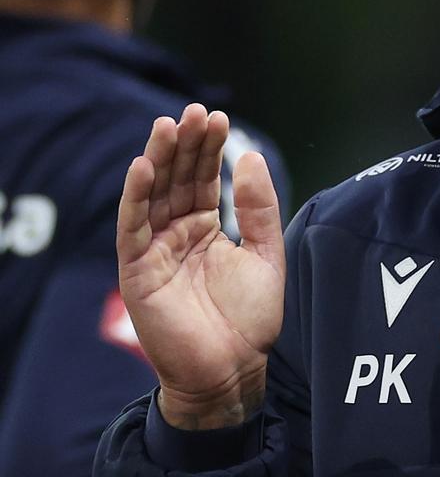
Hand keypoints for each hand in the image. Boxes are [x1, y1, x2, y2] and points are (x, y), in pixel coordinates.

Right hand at [116, 103, 284, 429]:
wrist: (235, 369)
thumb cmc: (250, 319)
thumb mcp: (265, 253)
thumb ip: (259, 207)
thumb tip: (251, 156)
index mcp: (206, 228)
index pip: (204, 178)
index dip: (210, 148)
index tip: (218, 116)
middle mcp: (177, 233)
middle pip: (177, 179)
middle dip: (185, 145)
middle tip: (194, 111)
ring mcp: (155, 250)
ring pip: (152, 195)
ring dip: (158, 159)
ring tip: (168, 126)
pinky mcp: (138, 271)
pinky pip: (132, 228)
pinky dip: (134, 196)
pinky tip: (142, 167)